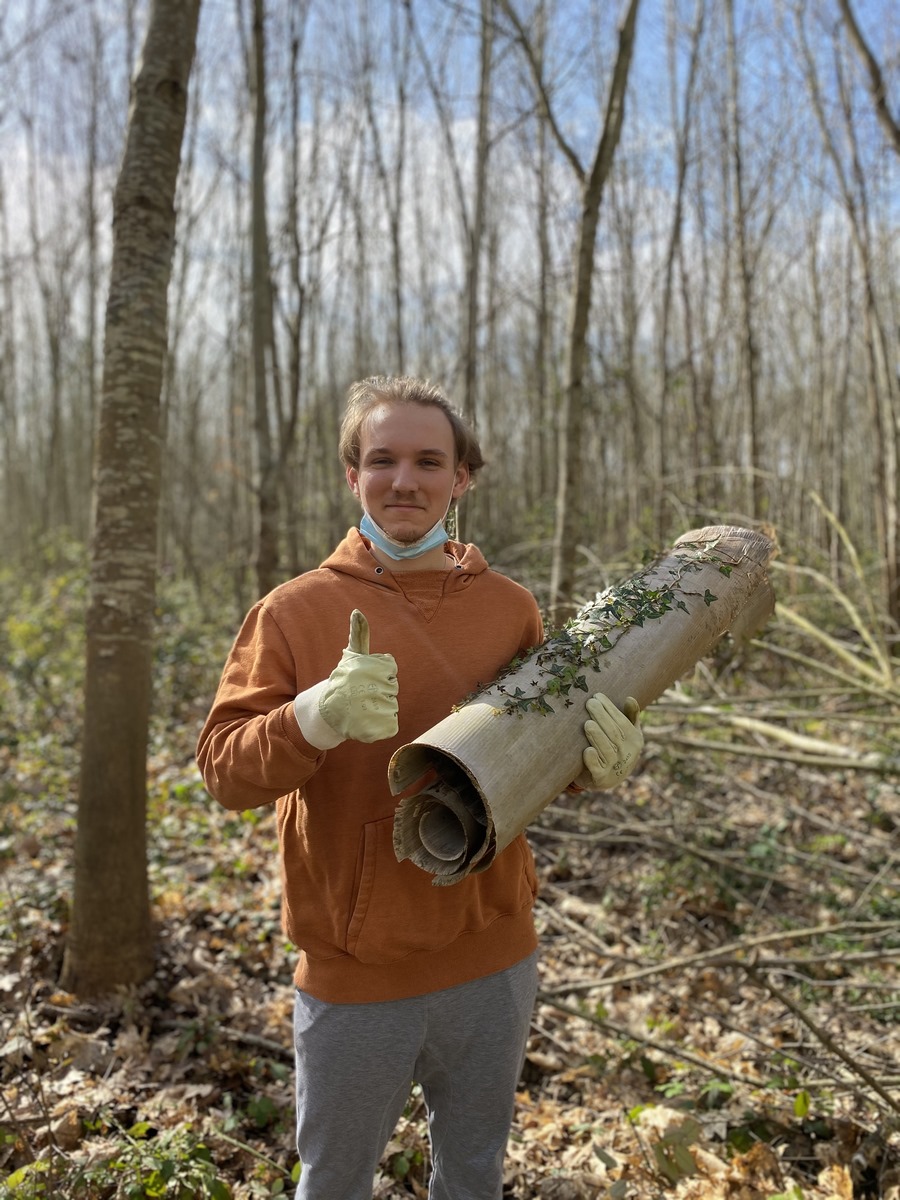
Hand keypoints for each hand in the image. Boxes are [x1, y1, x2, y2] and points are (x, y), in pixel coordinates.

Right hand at [294, 610, 398, 749]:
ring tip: (360, 709)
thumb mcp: (352, 656)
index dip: (380, 673)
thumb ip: (359, 634)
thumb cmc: (342, 681)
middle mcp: (368, 688)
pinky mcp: (375, 730)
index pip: (390, 669)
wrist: (324, 712)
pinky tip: (364, 723)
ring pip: (392, 708)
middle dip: (380, 692)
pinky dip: (381, 727)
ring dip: (380, 710)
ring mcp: (372, 710)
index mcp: (366, 668)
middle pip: (392, 689)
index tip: (363, 677)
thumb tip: (357, 611)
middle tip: (360, 694)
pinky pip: (390, 726)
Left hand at [577, 692, 641, 789]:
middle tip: (589, 703)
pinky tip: (587, 750)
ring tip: (587, 723)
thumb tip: (629, 698)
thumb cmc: (617, 747)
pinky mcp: (601, 778)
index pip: (622, 722)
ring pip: (606, 750)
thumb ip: (629, 717)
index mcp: (635, 740)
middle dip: (601, 717)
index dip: (610, 708)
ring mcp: (614, 767)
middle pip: (614, 734)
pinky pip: (597, 769)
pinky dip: (592, 760)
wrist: (608, 778)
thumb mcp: (628, 733)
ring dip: (597, 736)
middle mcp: (627, 754)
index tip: (597, 696)